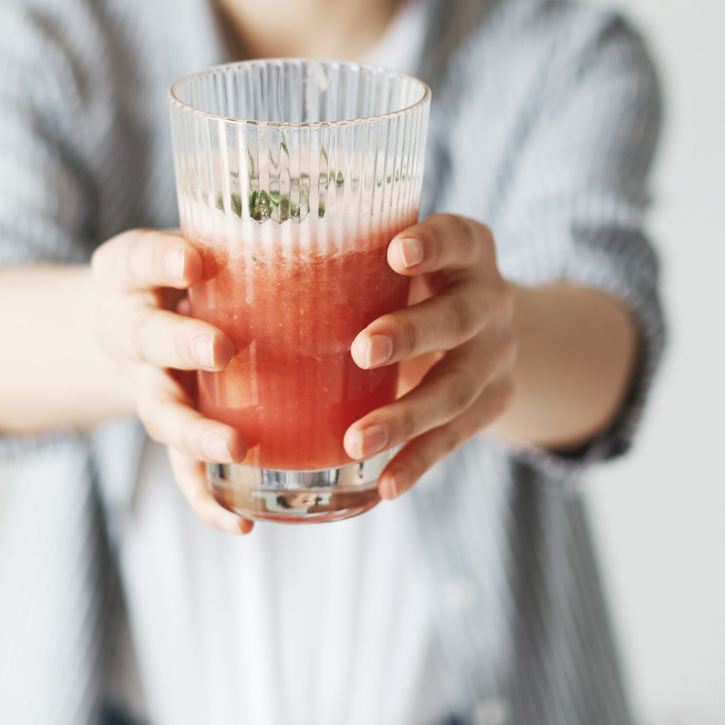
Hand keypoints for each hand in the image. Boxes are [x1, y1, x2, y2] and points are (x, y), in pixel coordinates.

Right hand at [89, 229, 252, 534]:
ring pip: (162, 415)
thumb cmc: (183, 269)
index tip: (192, 261)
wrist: (128, 315)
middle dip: (182, 344)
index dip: (161, 261)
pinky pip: (182, 471)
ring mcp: (147, 386)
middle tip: (219, 348)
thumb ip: (243, 234)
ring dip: (196, 433)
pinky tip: (239, 524)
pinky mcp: (171, 429)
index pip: (138, 258)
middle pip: (148, 339)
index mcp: (131, 274)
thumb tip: (344, 215)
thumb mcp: (193, 238)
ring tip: (234, 446)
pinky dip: (206, 499)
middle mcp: (132, 331)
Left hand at [344, 214, 517, 500]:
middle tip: (361, 350)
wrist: (485, 328)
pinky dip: (419, 462)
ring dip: (405, 416)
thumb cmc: (410, 282)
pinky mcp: (492, 404)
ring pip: (455, 389)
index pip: (457, 238)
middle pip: (458, 318)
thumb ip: (349, 259)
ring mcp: (495, 357)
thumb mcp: (397, 259)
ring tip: (357, 441)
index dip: (432, 244)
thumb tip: (229, 260)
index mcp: (468, 251)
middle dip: (410, 335)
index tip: (396, 253)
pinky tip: (386, 486)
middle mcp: (490, 300)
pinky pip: (455, 437)